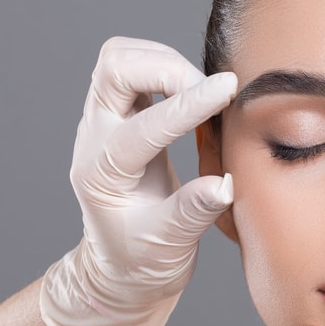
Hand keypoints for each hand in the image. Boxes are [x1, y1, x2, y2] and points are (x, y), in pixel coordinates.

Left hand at [40, 37, 236, 325]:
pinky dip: (165, 67)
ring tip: (204, 92)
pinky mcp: (119, 113)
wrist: (122, 267)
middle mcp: (95, 139)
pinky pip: (133, 67)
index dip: (189, 104)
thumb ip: (193, 212)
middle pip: (114, 68)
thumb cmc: (143, 261)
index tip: (229, 90)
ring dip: (165, 62)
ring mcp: (103, 121)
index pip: (143, 127)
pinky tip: (193, 92)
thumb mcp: (169, 246)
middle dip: (168, 69)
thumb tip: (225, 184)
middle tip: (213, 93)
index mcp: (102, 175)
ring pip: (120, 58)